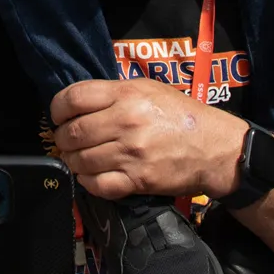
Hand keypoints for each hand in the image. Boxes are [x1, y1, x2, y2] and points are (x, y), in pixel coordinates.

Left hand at [49, 78, 246, 200]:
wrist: (216, 148)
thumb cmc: (182, 115)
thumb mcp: (150, 89)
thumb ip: (115, 92)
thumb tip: (80, 102)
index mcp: (126, 94)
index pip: (73, 98)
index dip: (57, 108)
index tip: (58, 116)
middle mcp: (125, 121)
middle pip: (72, 132)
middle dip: (62, 139)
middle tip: (66, 141)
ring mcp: (131, 153)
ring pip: (81, 160)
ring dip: (73, 162)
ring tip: (78, 159)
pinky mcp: (138, 180)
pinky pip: (97, 185)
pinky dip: (87, 182)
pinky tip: (92, 176)